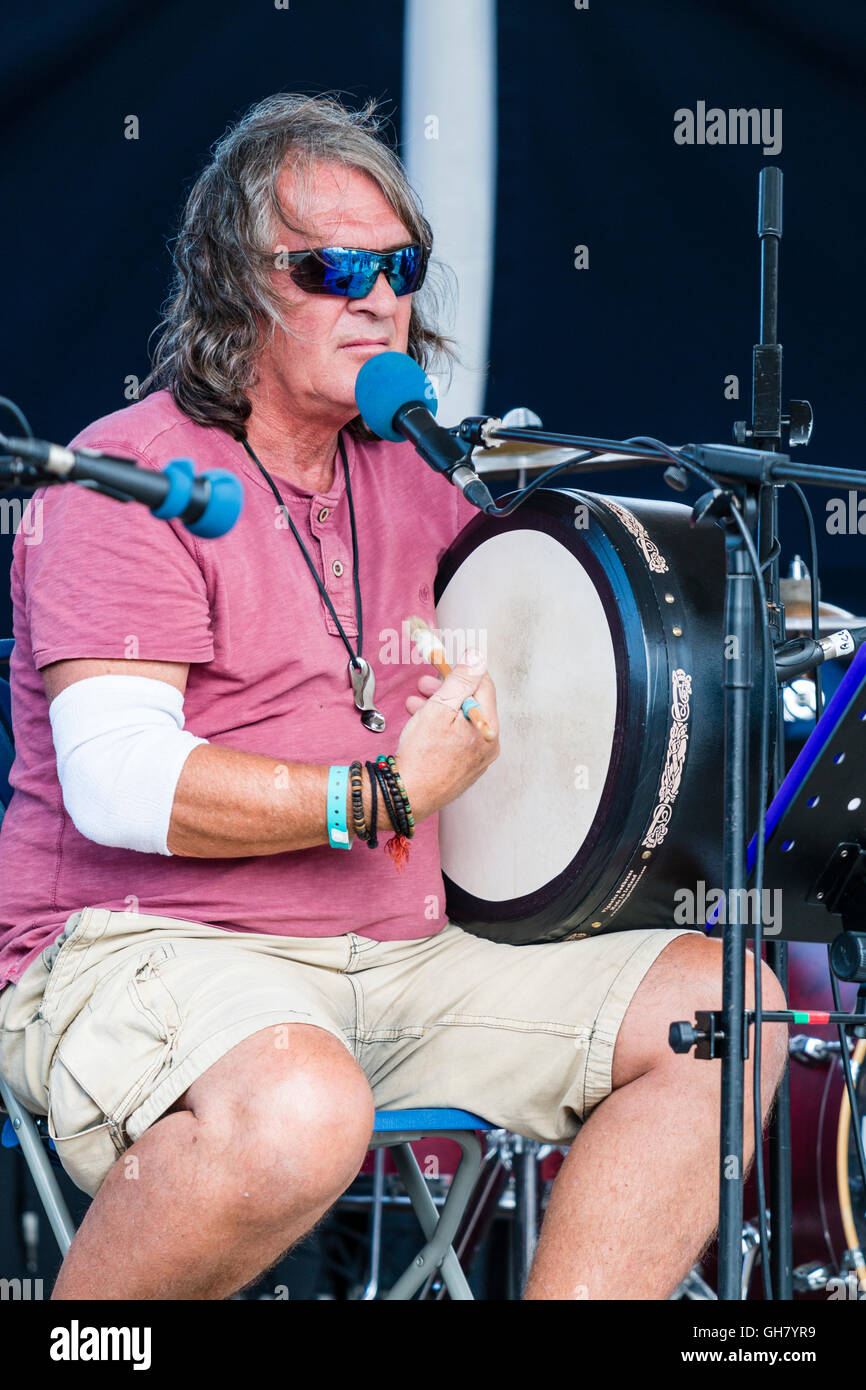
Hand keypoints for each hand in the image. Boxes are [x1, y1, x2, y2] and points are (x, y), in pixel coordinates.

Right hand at [394, 649, 499, 822]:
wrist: (407, 796)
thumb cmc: (422, 755)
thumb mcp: (440, 708)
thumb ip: (460, 681)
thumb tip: (476, 659)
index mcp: (488, 726)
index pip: (484, 685)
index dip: (463, 671)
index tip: (445, 664)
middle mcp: (488, 743)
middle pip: (472, 704)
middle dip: (447, 690)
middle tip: (424, 683)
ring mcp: (477, 759)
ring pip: (461, 722)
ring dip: (439, 707)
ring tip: (415, 704)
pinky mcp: (464, 769)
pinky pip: (457, 740)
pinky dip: (441, 728)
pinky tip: (420, 725)